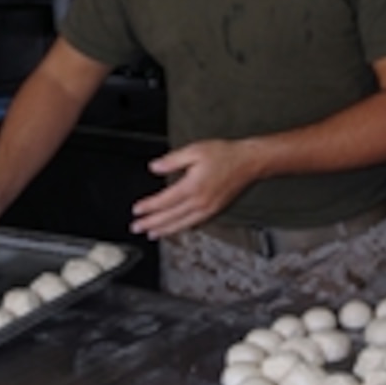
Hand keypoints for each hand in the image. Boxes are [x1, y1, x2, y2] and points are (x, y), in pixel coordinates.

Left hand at [131, 139, 254, 237]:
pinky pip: (194, 224)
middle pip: (171, 217)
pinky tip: (174, 229)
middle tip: (136, 228)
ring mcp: (208, 209)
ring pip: (182, 224)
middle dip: (152, 223)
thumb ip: (172, 160)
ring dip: (165, 230)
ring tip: (151, 234)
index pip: (165, 201)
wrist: (249, 162)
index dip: (149, 207)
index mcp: (193, 187)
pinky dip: (180, 228)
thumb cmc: (224, 154)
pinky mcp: (214, 210)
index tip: (136, 210)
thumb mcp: (195, 150)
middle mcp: (200, 202)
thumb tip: (154, 167)